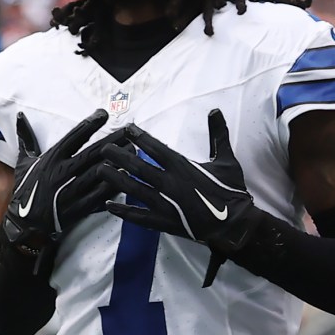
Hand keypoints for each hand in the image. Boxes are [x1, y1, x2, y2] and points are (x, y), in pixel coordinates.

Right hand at [1, 110, 114, 261]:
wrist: (24, 223)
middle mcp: (62, 172)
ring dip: (118, 161)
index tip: (104, 114)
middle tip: (129, 130)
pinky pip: (100, 195)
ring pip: (99, 173)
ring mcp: (71, 190)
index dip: (90, 124)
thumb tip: (19, 116)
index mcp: (51, 158)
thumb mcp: (23, 162)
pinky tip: (127, 177)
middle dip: (112, 140)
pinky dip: (113, 186)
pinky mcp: (79, 207)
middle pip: (92, 153)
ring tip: (134, 150)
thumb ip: (26, 138)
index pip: (74, 137)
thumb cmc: (26, 189)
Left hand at [97, 110, 287, 286]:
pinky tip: (108, 205)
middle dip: (119, 156)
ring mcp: (165, 203)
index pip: (155, 147)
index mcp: (182, 166)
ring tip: (100, 171)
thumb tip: (215, 110)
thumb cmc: (231, 191)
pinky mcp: (164, 221)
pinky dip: (123, 211)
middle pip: (138, 166)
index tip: (126, 129)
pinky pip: (139, 216)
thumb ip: (218, 135)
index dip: (139, 137)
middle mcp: (169, 182)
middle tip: (103, 148)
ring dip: (115, 179)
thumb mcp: (227, 160)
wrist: (235, 224)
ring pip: (133, 188)